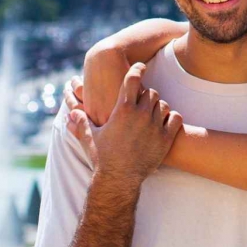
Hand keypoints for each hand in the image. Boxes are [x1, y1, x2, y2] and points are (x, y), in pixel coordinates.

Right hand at [67, 63, 180, 186]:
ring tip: (151, 115)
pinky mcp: (165, 138)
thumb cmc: (103, 158)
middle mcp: (140, 114)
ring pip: (163, 104)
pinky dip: (171, 118)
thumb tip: (71, 114)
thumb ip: (82, 123)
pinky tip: (165, 122)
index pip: (133, 79)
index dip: (137, 69)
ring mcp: (154, 126)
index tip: (140, 66)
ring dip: (158, 107)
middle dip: (146, 95)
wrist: (119, 180)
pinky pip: (175, 118)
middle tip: (141, 103)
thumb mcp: (90, 138)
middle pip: (151, 92)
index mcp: (123, 110)